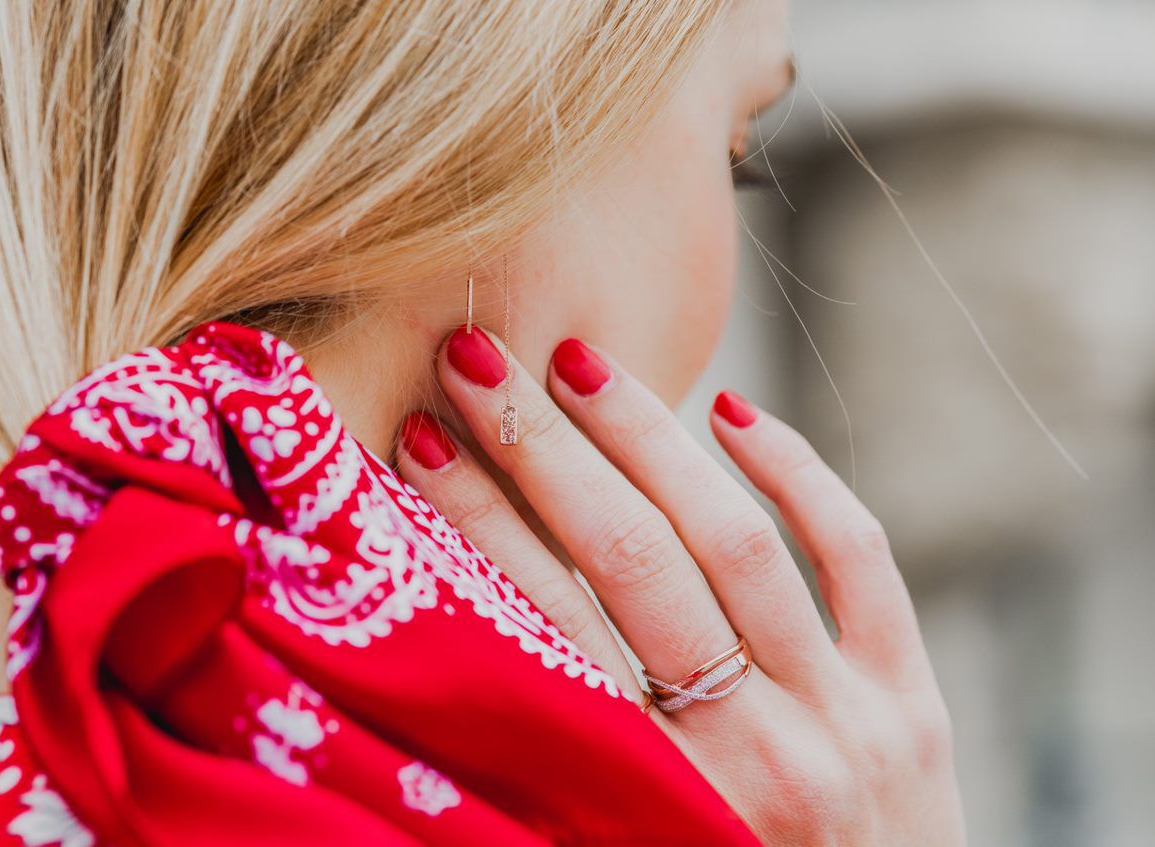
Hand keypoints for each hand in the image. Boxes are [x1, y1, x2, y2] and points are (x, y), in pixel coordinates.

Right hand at [396, 326, 965, 845]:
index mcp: (659, 799)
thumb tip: (455, 650)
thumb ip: (558, 766)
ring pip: (735, 540)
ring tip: (579, 364)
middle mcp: (758, 751)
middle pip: (632, 559)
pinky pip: (857, 556)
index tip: (421, 443)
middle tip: (478, 364)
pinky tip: (732, 413)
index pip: (548, 624)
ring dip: (646, 437)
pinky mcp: (913, 696)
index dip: (476, 521)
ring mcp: (846, 715)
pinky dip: (796, 473)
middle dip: (543, 450)